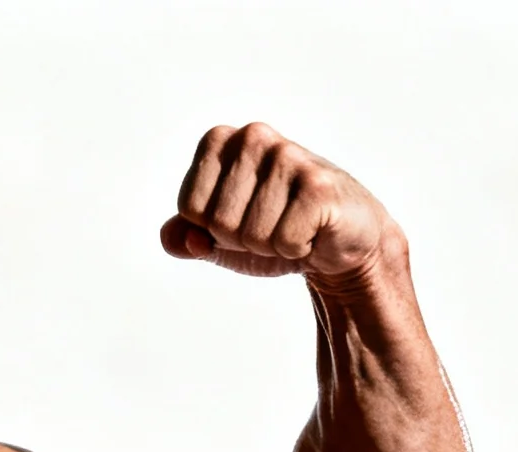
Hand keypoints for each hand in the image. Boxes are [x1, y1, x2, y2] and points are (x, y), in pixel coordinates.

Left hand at [160, 123, 392, 280]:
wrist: (337, 238)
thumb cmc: (274, 229)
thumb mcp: (217, 237)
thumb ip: (183, 238)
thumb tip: (180, 240)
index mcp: (220, 141)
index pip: (189, 208)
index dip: (211, 228)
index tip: (241, 216)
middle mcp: (254, 136)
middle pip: (217, 222)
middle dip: (241, 239)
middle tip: (273, 222)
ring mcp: (289, 157)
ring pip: (250, 234)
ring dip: (271, 245)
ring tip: (294, 224)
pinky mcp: (319, 185)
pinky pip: (284, 241)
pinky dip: (296, 248)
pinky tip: (313, 230)